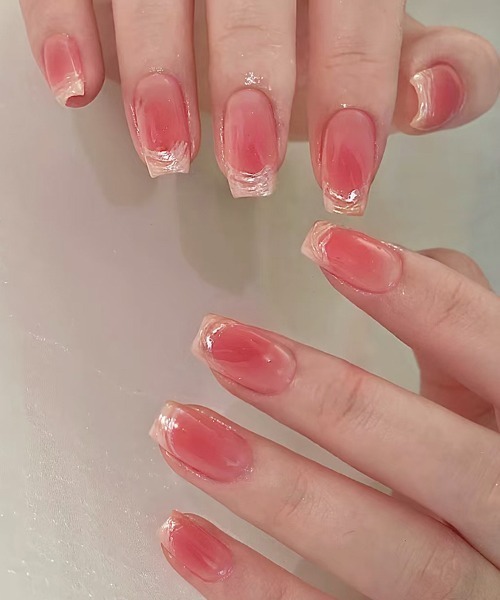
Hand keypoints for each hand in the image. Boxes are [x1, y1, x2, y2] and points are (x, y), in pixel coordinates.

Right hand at [20, 1, 499, 211]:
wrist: (220, 5)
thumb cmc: (302, 32)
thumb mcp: (364, 48)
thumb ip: (420, 65)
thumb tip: (437, 95)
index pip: (356, 12)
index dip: (353, 94)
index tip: (342, 180)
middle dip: (253, 85)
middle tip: (250, 173)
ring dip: (159, 71)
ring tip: (167, 151)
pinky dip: (65, 26)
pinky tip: (77, 83)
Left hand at [150, 224, 499, 598]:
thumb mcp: (499, 404)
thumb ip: (461, 336)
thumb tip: (412, 254)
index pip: (488, 350)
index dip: (415, 296)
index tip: (328, 245)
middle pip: (429, 457)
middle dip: (323, 398)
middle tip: (225, 346)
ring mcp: (472, 593)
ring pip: (381, 548)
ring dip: (272, 487)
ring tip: (184, 431)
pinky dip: (252, 584)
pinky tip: (186, 533)